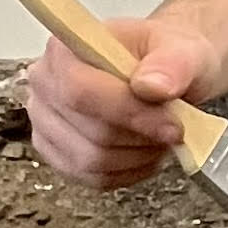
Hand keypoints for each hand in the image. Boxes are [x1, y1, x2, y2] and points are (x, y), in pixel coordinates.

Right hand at [21, 16, 214, 189]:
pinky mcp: (56, 154)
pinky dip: (129, 172)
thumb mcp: (182, 48)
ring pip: (91, 161)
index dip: (129, 113)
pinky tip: (145, 152)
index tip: (172, 126)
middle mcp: (45, 85)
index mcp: (65, 49)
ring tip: (159, 136)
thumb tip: (153, 86)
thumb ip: (173, 63)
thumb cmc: (164, 57)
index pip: (81, 91)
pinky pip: (92, 178)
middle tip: (174, 129)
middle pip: (91, 132)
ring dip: (138, 156)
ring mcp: (45, 123)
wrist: (162, 73)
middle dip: (142, 136)